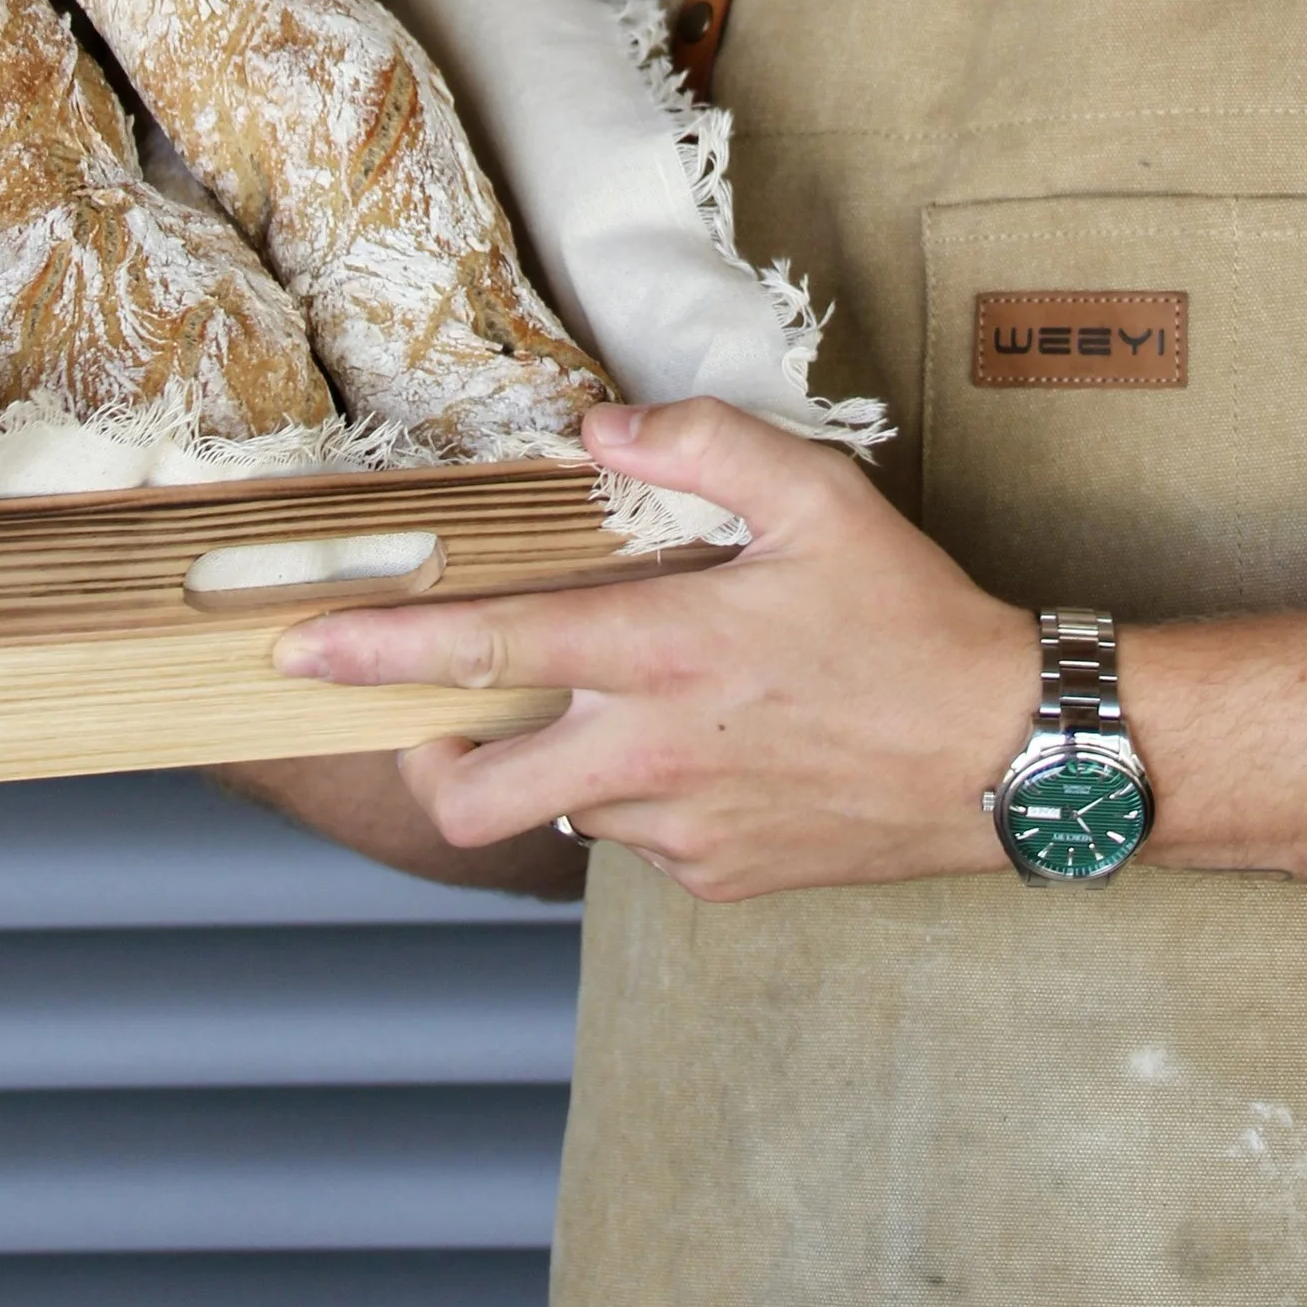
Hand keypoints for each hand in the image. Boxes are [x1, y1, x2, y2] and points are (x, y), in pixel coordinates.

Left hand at [271, 398, 1040, 901]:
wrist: (1009, 757)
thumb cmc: (913, 619)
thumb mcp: (817, 498)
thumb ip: (697, 444)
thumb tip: (595, 428)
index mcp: (661, 651)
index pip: (482, 653)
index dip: (375, 653)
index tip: (296, 650)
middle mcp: (650, 754)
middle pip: (471, 795)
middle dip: (425, 759)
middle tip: (441, 713)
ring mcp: (681, 830)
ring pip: (562, 807)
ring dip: (561, 758)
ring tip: (636, 699)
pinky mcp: (718, 877)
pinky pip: (638, 839)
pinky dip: (641, 792)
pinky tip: (713, 747)